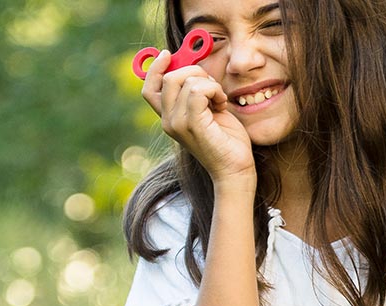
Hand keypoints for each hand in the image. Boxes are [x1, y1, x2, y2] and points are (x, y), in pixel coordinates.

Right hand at [141, 50, 255, 186]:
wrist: (235, 170)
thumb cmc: (226, 141)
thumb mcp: (207, 110)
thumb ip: (196, 92)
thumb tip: (194, 66)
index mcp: (169, 118)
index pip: (149, 88)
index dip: (156, 67)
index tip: (169, 55)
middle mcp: (168, 122)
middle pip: (168, 78)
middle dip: (193, 72)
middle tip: (212, 88)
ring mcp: (178, 124)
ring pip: (185, 80)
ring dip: (208, 83)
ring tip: (219, 100)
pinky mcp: (192, 124)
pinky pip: (198, 90)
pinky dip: (213, 90)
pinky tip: (221, 104)